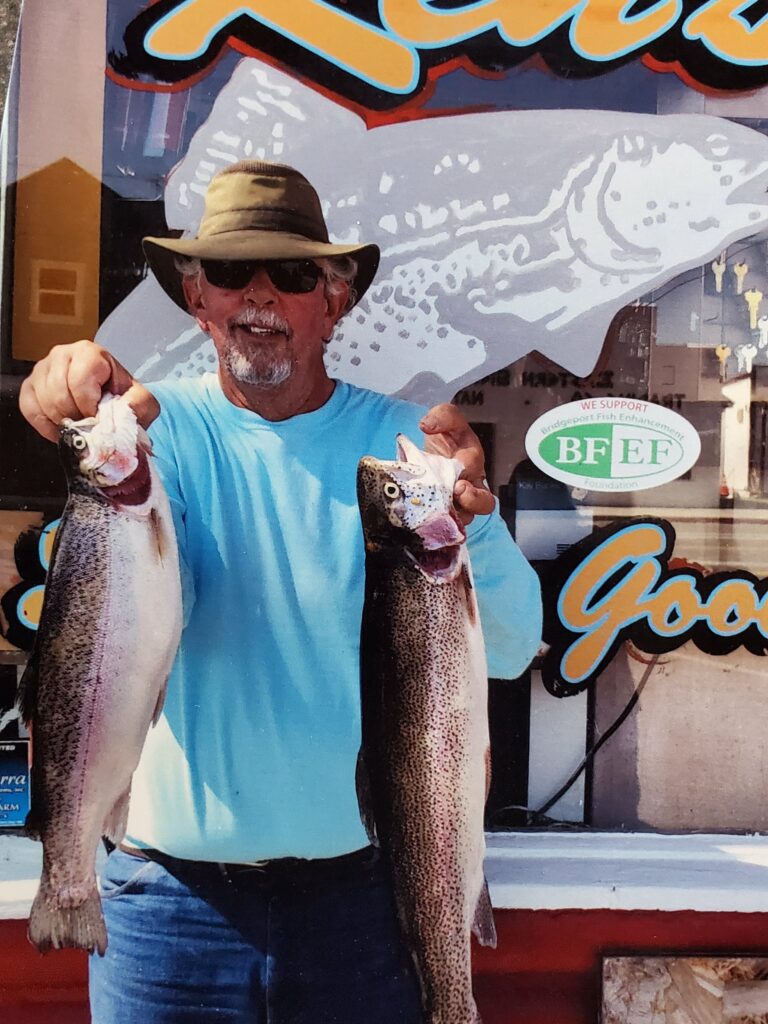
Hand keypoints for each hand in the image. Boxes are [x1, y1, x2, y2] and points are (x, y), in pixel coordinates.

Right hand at [19, 340, 159, 442]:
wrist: (111, 405)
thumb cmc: (124, 400)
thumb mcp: (142, 402)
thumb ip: (138, 407)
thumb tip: (122, 416)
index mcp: (90, 352)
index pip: (79, 381)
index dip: (88, 405)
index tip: (98, 416)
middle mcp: (62, 354)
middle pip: (58, 392)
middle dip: (75, 416)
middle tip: (89, 424)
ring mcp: (42, 369)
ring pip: (43, 401)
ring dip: (62, 421)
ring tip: (78, 425)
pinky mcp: (29, 386)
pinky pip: (29, 409)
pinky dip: (45, 425)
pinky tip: (61, 429)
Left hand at [419, 403, 493, 524]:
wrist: (430, 453)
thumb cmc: (445, 439)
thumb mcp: (446, 420)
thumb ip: (442, 416)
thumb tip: (427, 424)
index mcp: (473, 464)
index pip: (479, 478)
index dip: (472, 488)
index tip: (458, 485)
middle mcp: (469, 487)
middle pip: (483, 505)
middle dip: (472, 504)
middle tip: (455, 497)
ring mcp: (457, 504)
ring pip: (462, 519)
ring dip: (451, 517)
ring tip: (436, 512)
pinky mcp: (442, 514)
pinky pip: (443, 526)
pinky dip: (434, 526)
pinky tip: (421, 523)